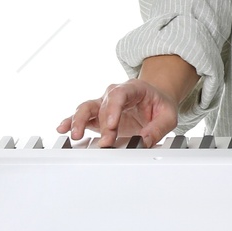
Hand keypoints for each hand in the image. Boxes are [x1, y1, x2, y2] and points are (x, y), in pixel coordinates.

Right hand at [57, 78, 180, 148]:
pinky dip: (71, 122)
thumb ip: (157, 128)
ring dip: (79, 121)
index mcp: (133, 88)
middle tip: (106, 141)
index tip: (112, 124)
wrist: (155, 98)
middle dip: (103, 125)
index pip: (120, 94)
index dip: (114, 108)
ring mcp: (104, 104)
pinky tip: (63, 128)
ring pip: (87, 108)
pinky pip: (82, 117)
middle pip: (103, 105)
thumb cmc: (160, 105)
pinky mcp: (98, 116)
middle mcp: (114, 94)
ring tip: (74, 134)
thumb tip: (144, 141)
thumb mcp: (168, 116)